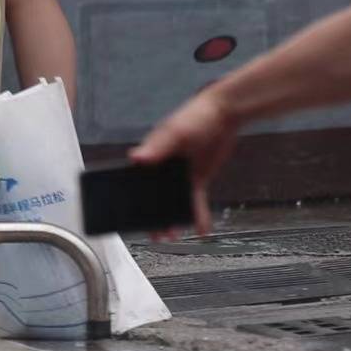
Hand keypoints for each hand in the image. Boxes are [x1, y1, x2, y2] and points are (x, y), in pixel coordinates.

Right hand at [129, 90, 237, 236]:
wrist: (223, 115)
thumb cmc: (194, 116)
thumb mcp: (175, 132)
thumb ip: (157, 146)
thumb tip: (135, 158)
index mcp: (150, 154)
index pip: (135, 180)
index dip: (130, 198)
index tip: (126, 215)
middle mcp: (161, 166)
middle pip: (153, 195)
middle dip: (152, 216)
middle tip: (154, 234)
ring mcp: (179, 174)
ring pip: (173, 202)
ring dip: (173, 219)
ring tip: (173, 235)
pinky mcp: (196, 178)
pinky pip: (195, 200)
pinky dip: (198, 214)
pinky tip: (201, 228)